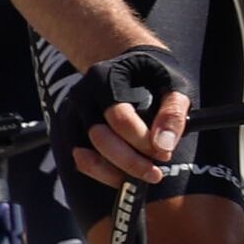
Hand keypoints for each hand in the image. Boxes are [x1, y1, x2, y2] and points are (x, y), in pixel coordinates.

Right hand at [47, 43, 188, 190]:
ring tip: (140, 177)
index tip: (165, 153)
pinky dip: (101, 173)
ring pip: (84, 155)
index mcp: (104, 77)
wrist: (129, 66)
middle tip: (156, 173)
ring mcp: (71, 113)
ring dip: (113, 173)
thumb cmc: (154, 75)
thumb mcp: (174, 84)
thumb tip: (163, 146)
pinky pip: (79, 160)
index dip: (143, 141)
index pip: (119, 117)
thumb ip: (173, 113)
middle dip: (130, 161)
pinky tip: (123, 176)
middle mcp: (81, 95)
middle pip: (99, 137)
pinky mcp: (70, 130)